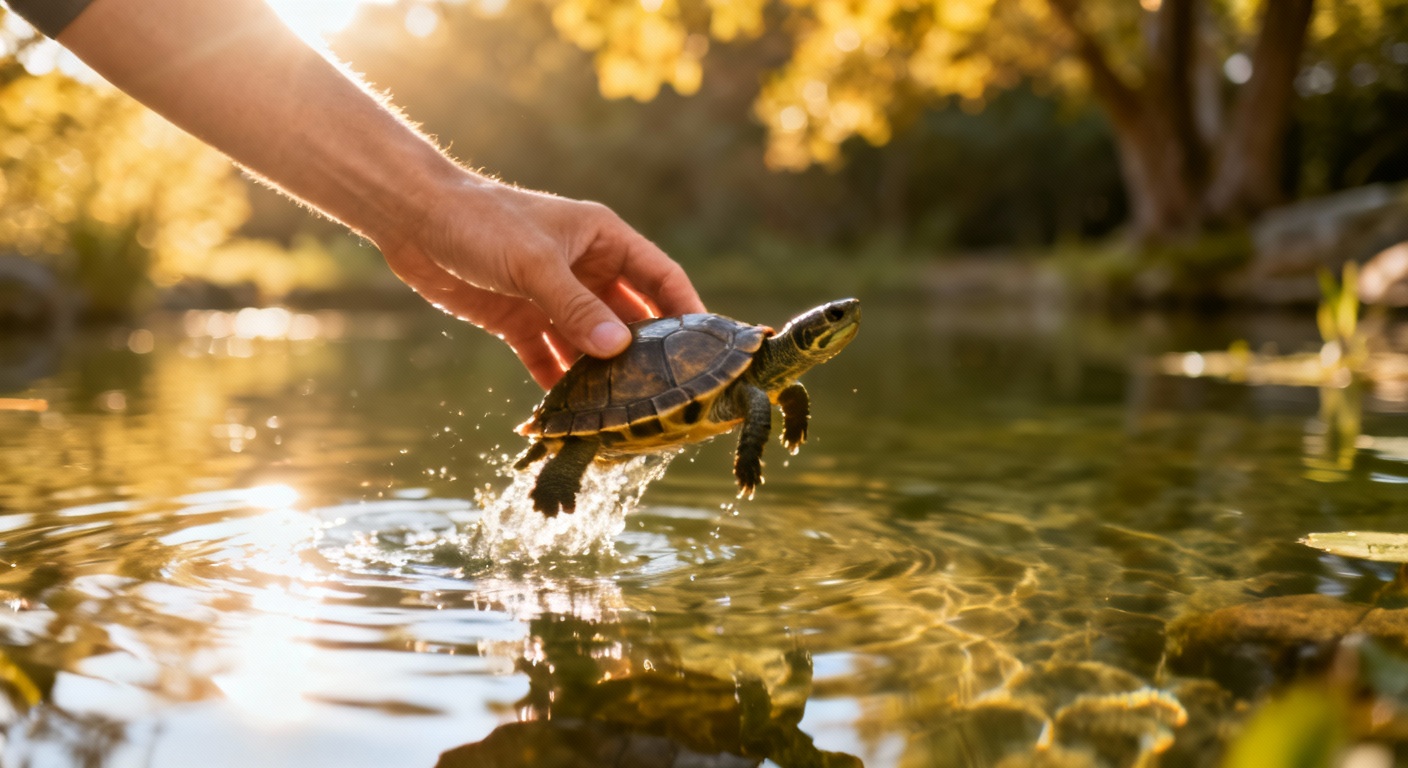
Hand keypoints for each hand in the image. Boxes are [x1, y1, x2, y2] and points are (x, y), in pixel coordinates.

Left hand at [378, 174, 704, 388]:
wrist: (412, 219)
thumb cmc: (480, 221)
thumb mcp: (534, 262)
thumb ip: (574, 307)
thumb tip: (617, 350)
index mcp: (603, 239)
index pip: (660, 277)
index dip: (686, 309)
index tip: (708, 348)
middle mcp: (585, 269)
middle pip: (628, 318)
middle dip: (645, 355)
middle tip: (667, 394)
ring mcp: (553, 298)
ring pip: (589, 345)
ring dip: (601, 376)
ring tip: (621, 415)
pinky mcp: (520, 321)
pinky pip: (549, 359)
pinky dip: (558, 384)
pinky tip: (571, 416)